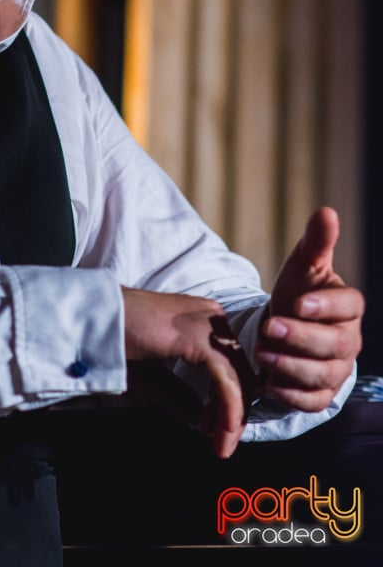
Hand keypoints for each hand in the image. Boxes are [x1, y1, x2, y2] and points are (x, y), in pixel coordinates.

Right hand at [121, 287, 247, 457]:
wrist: (90, 320)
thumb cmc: (113, 341)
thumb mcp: (150, 376)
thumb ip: (177, 395)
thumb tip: (199, 418)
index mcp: (200, 321)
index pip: (231, 365)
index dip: (229, 402)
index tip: (215, 431)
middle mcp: (209, 316)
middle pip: (240, 371)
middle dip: (235, 413)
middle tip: (222, 444)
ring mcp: (205, 323)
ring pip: (238, 376)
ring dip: (233, 416)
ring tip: (221, 444)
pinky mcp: (197, 335)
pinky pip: (225, 378)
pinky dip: (228, 408)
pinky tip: (219, 429)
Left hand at [256, 206, 364, 411]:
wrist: (284, 329)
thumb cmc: (297, 292)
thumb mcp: (302, 265)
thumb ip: (316, 242)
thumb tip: (326, 210)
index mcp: (347, 307)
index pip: (349, 306)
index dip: (326, 305)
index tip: (298, 302)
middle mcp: (348, 340)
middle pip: (334, 344)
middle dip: (300, 337)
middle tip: (269, 328)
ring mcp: (337, 369)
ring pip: (323, 374)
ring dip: (292, 367)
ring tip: (262, 354)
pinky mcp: (322, 393)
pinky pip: (313, 401)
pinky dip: (292, 395)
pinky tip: (270, 384)